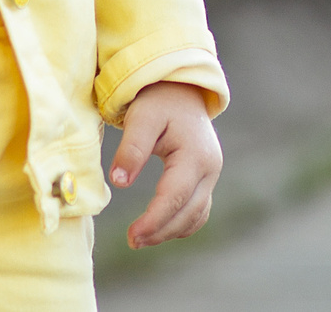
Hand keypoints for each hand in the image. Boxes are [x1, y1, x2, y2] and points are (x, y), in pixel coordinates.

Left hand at [110, 81, 221, 247]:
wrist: (179, 90)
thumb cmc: (158, 102)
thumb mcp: (141, 118)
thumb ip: (131, 149)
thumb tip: (119, 183)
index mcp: (196, 154)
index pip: (175, 197)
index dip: (154, 220)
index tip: (132, 235)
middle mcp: (210, 168)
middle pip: (188, 213)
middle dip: (160, 231)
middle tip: (132, 241)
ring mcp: (211, 175)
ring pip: (195, 216)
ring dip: (170, 231)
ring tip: (140, 238)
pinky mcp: (206, 179)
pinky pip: (198, 210)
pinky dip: (180, 223)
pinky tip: (158, 228)